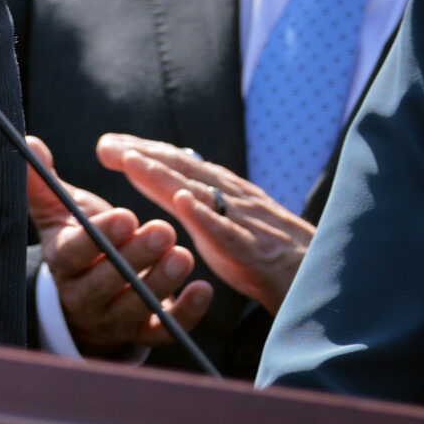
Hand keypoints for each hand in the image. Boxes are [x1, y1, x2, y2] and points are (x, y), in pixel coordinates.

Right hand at [26, 135, 212, 356]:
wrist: (86, 300)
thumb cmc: (78, 244)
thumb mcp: (60, 215)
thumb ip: (46, 183)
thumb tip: (31, 143)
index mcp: (62, 263)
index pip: (74, 253)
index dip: (99, 236)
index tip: (126, 214)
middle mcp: (82, 296)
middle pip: (106, 282)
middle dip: (136, 256)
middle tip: (164, 230)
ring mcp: (112, 319)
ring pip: (135, 306)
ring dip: (161, 282)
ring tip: (184, 255)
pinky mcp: (141, 335)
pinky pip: (163, 331)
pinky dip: (186, 313)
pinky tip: (203, 289)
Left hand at [101, 134, 314, 313]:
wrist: (319, 279)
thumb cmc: (263, 249)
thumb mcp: (222, 220)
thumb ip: (193, 199)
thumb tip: (158, 178)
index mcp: (224, 191)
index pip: (179, 165)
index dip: (144, 152)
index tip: (108, 144)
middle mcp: (232, 198)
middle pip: (183, 170)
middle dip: (143, 154)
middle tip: (105, 146)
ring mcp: (243, 221)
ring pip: (199, 193)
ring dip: (163, 175)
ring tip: (130, 160)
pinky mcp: (253, 250)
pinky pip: (227, 231)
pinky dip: (205, 214)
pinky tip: (182, 201)